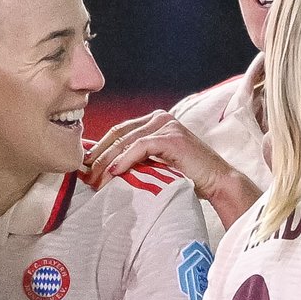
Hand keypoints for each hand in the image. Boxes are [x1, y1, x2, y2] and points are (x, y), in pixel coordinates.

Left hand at [85, 111, 256, 212]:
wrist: (216, 182)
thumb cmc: (186, 176)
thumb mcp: (154, 163)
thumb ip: (135, 159)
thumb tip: (103, 168)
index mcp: (154, 121)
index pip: (118, 132)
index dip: (99, 149)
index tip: (84, 167)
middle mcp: (159, 117)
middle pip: (118, 135)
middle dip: (98, 156)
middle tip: (84, 176)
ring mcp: (166, 125)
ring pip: (126, 141)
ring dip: (107, 161)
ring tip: (95, 179)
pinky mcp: (171, 137)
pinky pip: (140, 147)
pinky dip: (124, 160)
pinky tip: (113, 173)